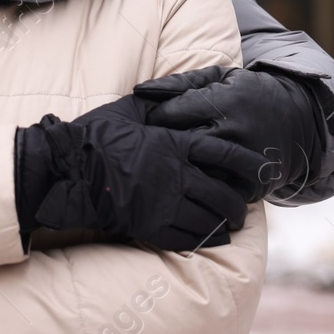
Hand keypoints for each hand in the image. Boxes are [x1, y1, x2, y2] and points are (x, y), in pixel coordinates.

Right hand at [14, 99, 266, 251]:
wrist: (69, 171)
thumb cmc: (95, 137)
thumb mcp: (127, 111)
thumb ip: (154, 104)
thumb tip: (166, 93)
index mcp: (175, 144)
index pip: (226, 155)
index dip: (250, 165)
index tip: (263, 171)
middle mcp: (177, 175)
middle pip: (224, 194)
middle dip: (239, 204)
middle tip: (243, 208)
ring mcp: (166, 204)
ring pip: (210, 219)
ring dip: (224, 225)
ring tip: (230, 227)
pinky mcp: (152, 227)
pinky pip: (189, 238)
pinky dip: (204, 240)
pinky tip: (209, 239)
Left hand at [135, 66, 333, 200]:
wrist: (299, 120)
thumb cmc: (249, 94)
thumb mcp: (220, 78)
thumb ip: (179, 83)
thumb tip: (139, 91)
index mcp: (225, 101)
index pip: (172, 113)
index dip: (154, 120)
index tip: (147, 124)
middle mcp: (236, 130)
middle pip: (180, 144)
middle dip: (161, 146)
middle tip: (148, 148)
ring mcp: (246, 160)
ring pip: (197, 171)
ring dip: (179, 170)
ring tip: (166, 166)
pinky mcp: (254, 184)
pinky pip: (217, 191)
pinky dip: (202, 189)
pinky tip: (190, 183)